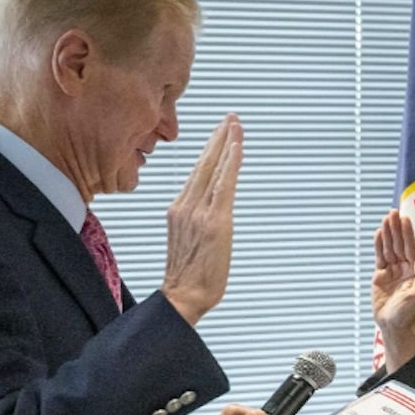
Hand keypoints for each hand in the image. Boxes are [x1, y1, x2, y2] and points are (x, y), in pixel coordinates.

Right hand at [162, 114, 243, 325]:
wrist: (182, 296)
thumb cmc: (188, 277)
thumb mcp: (187, 241)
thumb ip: (195, 221)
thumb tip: (209, 213)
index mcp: (178, 209)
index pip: (197, 173)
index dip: (209, 150)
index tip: (219, 132)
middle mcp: (185, 206)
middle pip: (204, 163)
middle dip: (218, 137)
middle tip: (230, 118)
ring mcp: (198, 212)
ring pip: (214, 169)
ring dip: (227, 143)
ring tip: (235, 124)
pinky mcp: (214, 221)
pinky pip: (224, 185)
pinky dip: (230, 163)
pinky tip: (236, 146)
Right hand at [372, 209, 414, 370]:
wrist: (393, 325)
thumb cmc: (408, 313)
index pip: (411, 248)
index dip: (407, 233)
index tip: (404, 219)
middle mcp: (405, 268)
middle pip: (400, 244)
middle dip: (396, 228)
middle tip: (392, 212)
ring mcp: (393, 271)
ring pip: (390, 248)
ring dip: (388, 233)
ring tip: (385, 218)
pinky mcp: (381, 276)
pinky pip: (380, 257)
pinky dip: (379, 245)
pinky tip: (379, 233)